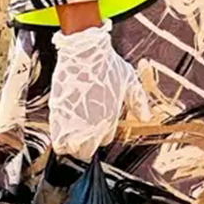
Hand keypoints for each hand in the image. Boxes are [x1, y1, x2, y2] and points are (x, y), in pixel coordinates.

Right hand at [49, 20, 151, 160]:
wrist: (85, 52)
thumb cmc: (108, 65)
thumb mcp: (130, 82)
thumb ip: (138, 102)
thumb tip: (146, 117)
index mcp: (110, 117)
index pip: (105, 140)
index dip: (102, 134)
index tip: (98, 125)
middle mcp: (92, 123)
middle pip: (88, 151)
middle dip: (86, 145)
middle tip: (84, 134)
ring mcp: (74, 121)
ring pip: (71, 149)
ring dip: (71, 144)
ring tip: (72, 133)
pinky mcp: (58, 115)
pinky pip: (57, 141)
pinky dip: (59, 140)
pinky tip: (62, 130)